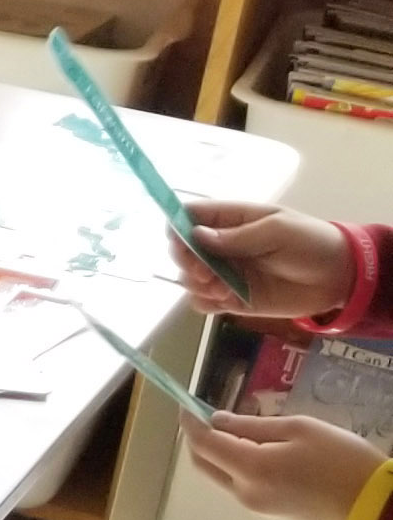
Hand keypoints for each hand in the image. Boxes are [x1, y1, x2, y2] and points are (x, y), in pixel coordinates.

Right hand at [178, 200, 352, 319]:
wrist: (341, 277)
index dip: (178, 227)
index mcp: (230, 220)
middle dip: (186, 261)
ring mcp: (226, 273)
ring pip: (189, 278)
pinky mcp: (234, 299)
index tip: (183, 244)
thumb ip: (239, 235)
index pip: (189, 217)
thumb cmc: (312, 243)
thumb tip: (197, 236)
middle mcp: (221, 246)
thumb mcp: (279, 230)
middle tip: (206, 273)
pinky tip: (225, 301)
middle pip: (182, 250)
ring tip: (222, 290)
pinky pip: (204, 302)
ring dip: (197, 285)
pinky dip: (206, 302)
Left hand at [184, 410, 386, 519]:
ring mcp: (257, 510)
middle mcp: (245, 494)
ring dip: (220, 455)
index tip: (187, 406)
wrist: (376, 509)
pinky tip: (257, 453)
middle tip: (208, 417)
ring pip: (222, 478)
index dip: (190, 423)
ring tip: (240, 431)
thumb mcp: (300, 430)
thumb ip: (253, 425)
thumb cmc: (343, 460)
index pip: (203, 444)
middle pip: (204, 464)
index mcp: (251, 469)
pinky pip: (241, 488)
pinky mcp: (271, 518)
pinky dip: (237, 469)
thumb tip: (217, 421)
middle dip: (199, 440)